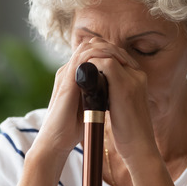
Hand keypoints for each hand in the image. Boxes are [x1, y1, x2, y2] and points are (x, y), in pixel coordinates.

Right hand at [33, 38, 139, 159]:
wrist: (56, 140)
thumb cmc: (73, 127)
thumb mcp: (91, 105)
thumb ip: (100, 94)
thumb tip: (116, 91)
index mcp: (75, 76)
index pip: (94, 53)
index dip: (112, 53)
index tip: (130, 63)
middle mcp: (70, 71)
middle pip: (92, 45)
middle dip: (112, 48)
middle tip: (128, 58)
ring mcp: (66, 73)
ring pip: (88, 47)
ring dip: (108, 49)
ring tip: (123, 59)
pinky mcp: (66, 79)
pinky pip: (82, 57)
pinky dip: (99, 56)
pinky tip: (113, 63)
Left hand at [85, 41, 157, 163]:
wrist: (140, 148)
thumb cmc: (130, 133)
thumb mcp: (123, 108)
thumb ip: (114, 94)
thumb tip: (97, 88)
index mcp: (138, 79)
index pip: (117, 55)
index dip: (99, 55)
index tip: (84, 64)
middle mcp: (137, 74)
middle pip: (113, 49)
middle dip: (93, 52)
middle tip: (77, 62)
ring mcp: (133, 78)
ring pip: (108, 53)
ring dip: (90, 58)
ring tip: (77, 68)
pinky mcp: (125, 85)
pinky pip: (105, 63)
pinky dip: (91, 66)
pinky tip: (81, 75)